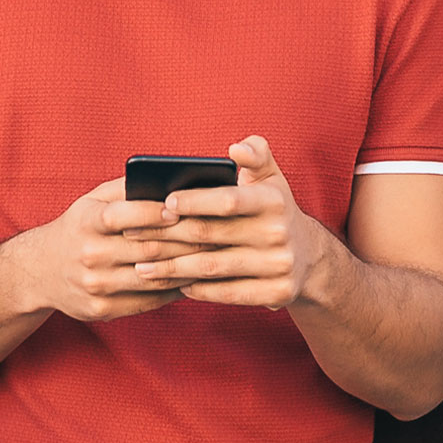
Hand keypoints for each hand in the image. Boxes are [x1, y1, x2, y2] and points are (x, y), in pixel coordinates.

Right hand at [0, 177, 193, 324]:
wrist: (40, 271)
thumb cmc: (78, 228)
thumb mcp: (91, 201)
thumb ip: (125, 189)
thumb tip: (169, 179)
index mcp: (85, 222)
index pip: (121, 216)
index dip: (152, 212)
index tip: (180, 208)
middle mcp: (88, 255)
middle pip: (145, 249)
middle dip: (184, 241)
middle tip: (214, 233)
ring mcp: (95, 286)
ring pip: (151, 277)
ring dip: (186, 268)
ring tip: (211, 257)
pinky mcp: (102, 310)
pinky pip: (146, 301)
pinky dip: (172, 291)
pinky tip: (192, 280)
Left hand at [135, 137, 342, 310]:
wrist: (309, 257)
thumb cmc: (274, 210)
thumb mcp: (272, 178)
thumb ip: (256, 154)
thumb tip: (235, 148)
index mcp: (274, 201)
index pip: (228, 200)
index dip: (194, 201)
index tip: (164, 202)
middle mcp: (279, 233)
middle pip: (211, 235)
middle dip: (166, 236)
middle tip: (133, 236)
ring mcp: (279, 266)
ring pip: (213, 267)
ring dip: (172, 268)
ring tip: (142, 266)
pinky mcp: (277, 293)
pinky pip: (228, 293)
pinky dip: (198, 290)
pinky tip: (175, 284)